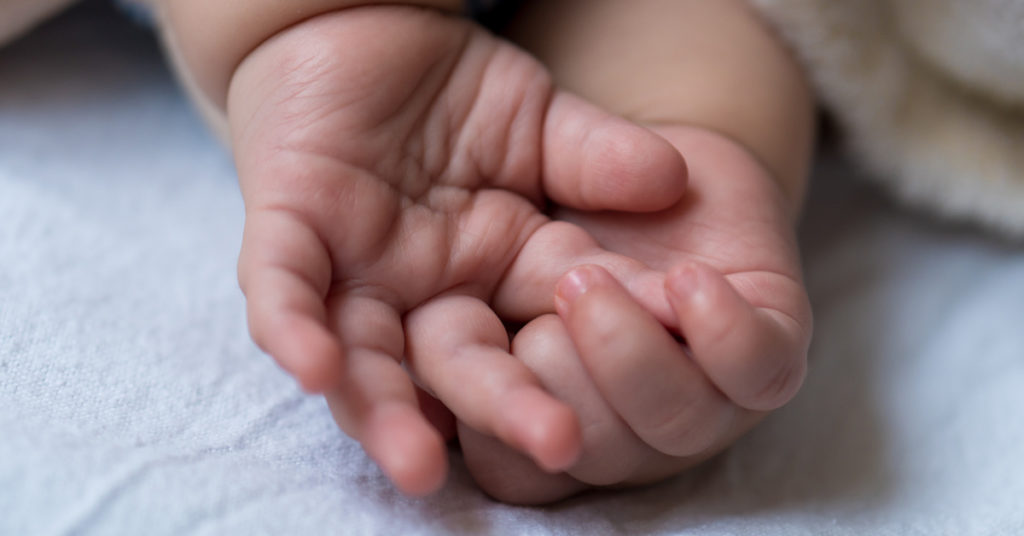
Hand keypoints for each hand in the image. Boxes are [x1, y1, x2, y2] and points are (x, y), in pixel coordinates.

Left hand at [226, 6, 688, 494]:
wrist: (359, 19)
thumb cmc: (450, 86)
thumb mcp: (540, 122)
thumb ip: (598, 157)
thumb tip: (672, 179)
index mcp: (486, 271)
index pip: (539, 329)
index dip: (585, 358)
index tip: (645, 380)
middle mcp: (419, 289)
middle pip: (457, 366)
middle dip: (502, 408)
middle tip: (556, 445)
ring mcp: (353, 264)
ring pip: (363, 357)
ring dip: (384, 412)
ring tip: (417, 464)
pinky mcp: (287, 223)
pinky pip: (281, 288)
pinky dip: (293, 325)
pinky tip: (314, 367)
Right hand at [457, 127, 812, 503]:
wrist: (673, 167)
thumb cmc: (565, 192)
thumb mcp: (489, 213)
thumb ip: (449, 258)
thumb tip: (374, 315)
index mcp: (547, 391)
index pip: (494, 443)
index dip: (463, 436)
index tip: (428, 431)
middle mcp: (625, 413)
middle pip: (580, 449)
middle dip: (545, 396)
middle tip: (540, 310)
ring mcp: (703, 394)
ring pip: (674, 421)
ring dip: (627, 354)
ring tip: (587, 279)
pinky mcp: (770, 351)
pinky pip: (755, 366)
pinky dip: (721, 328)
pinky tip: (689, 282)